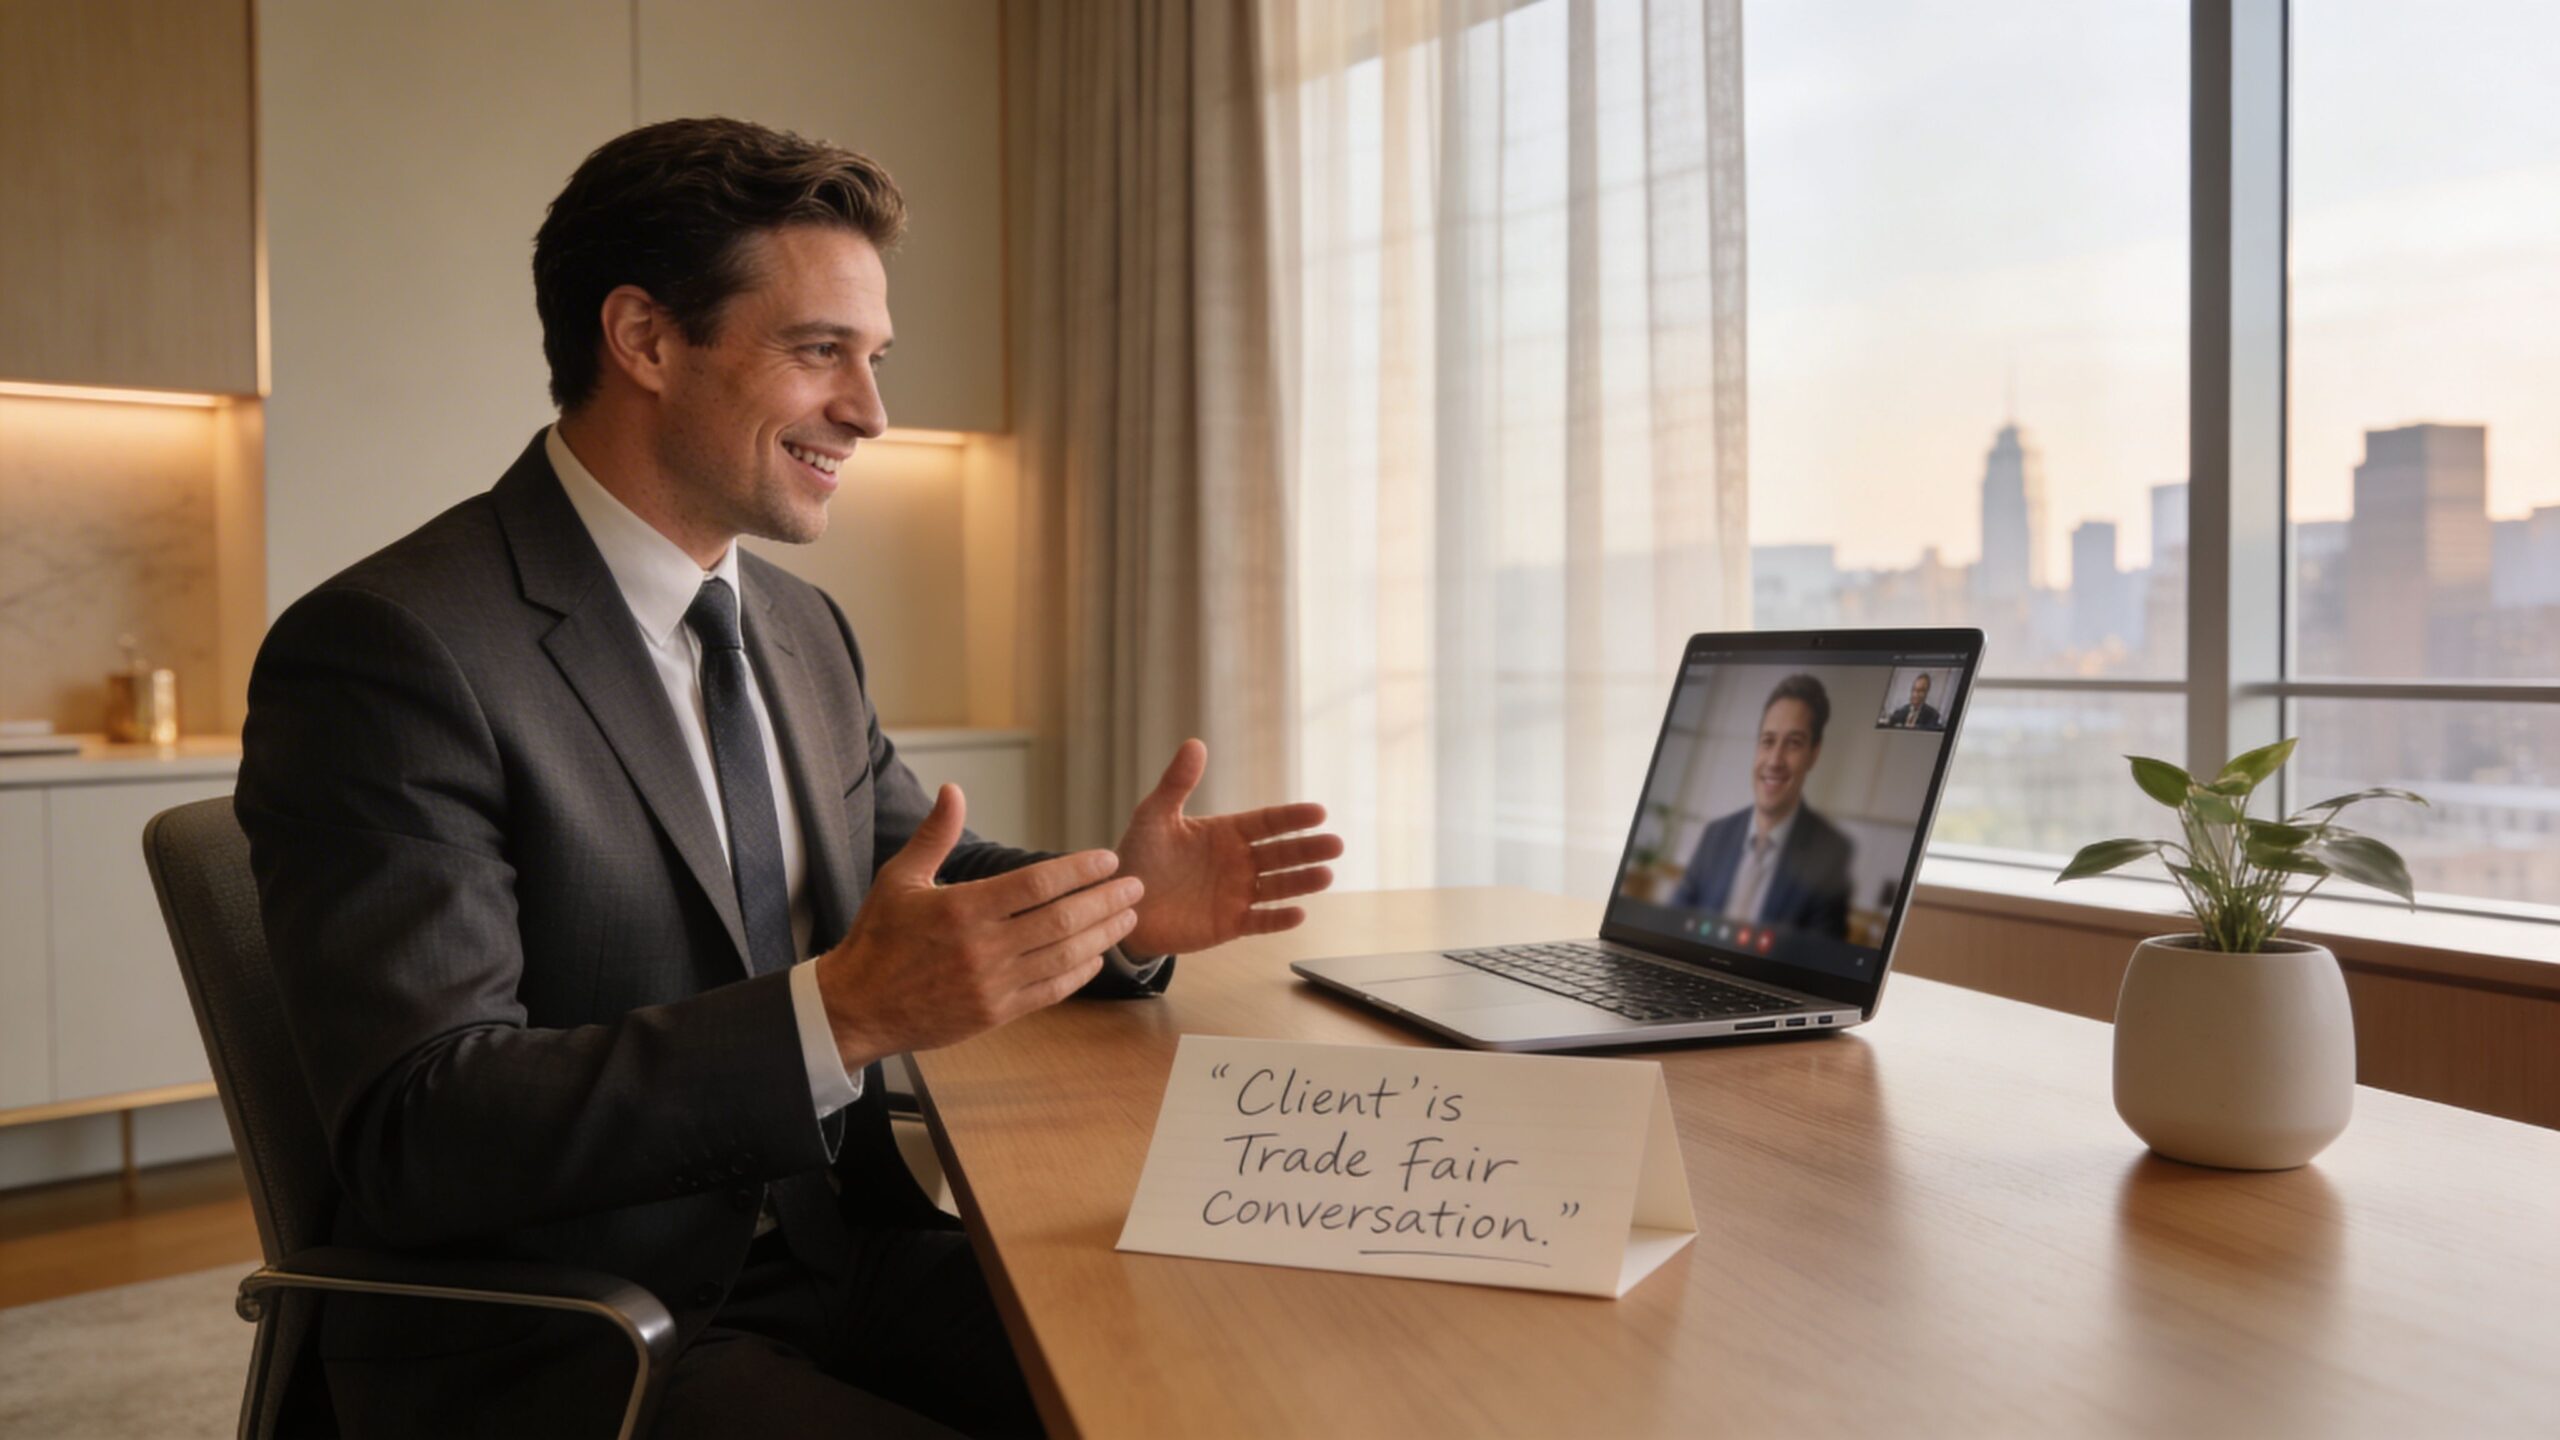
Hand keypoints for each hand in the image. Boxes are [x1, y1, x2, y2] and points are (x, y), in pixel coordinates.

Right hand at [814, 784, 1142, 1068]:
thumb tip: (953, 791)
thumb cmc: (879, 938)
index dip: (1079, 870)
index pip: (1036, 884)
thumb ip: (935, 835)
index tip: (1107, 860)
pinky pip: (1051, 991)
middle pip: (1061, 919)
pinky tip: (1098, 955)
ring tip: (1128, 917)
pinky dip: (1080, 972)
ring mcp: (992, 985)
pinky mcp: (996, 1013)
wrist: (858, 1007)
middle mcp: (982, 948)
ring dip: (1103, 935)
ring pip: (1064, 956)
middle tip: (1135, 886)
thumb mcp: (899, 879)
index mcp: (962, 909)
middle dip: (1105, 901)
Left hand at [1114, 739, 1342, 956]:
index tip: (1319, 812)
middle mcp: (1239, 862)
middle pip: (1281, 854)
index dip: (1292, 818)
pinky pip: (1259, 921)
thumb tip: (1195, 743)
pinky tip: (1298, 913)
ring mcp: (1236, 893)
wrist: (1123, 901)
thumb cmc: (1140, 854)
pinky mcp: (1228, 924)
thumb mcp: (1155, 814)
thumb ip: (1177, 783)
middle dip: (1309, 849)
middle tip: (1337, 844)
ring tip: (1326, 876)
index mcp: (1227, 833)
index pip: (1267, 823)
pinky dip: (1278, 919)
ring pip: (1277, 887)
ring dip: (1302, 881)